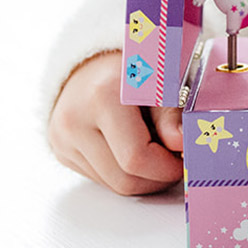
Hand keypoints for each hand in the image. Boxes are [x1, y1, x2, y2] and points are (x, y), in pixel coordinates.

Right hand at [48, 51, 183, 195]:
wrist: (96, 62)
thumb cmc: (135, 67)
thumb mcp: (161, 80)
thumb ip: (170, 114)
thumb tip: (182, 142)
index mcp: (102, 97)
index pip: (136, 157)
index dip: (167, 167)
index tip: (185, 161)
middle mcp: (74, 120)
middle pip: (123, 179)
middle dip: (157, 178)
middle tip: (176, 162)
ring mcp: (63, 139)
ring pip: (112, 185)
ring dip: (142, 178)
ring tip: (158, 152)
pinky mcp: (62, 152)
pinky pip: (100, 179)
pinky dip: (124, 172)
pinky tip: (135, 150)